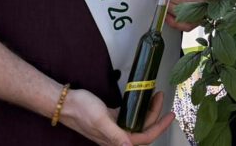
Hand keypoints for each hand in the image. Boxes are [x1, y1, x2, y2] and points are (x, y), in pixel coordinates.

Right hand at [59, 88, 173, 145]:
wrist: (65, 102)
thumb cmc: (81, 110)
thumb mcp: (101, 120)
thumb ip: (116, 135)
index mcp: (116, 140)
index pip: (144, 137)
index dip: (159, 127)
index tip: (170, 115)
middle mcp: (116, 136)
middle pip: (143, 129)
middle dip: (155, 114)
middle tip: (160, 96)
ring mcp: (114, 127)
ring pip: (137, 122)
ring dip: (148, 111)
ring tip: (154, 95)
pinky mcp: (111, 119)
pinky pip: (129, 116)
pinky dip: (137, 108)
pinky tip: (141, 99)